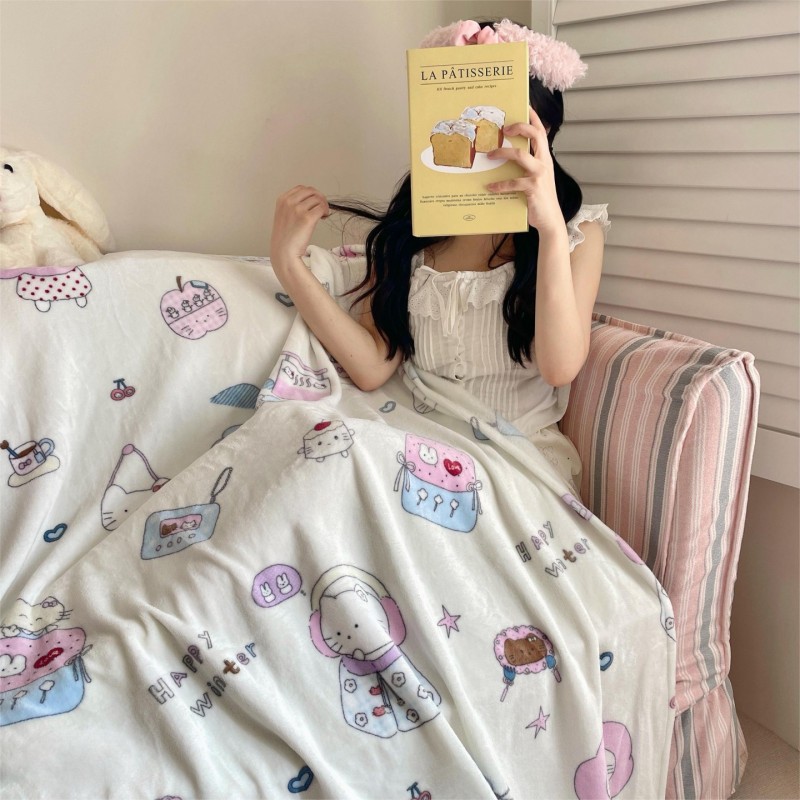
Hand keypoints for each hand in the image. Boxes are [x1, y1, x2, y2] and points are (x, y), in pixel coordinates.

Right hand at [270, 185, 330, 262]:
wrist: (284, 252)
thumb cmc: (284, 238)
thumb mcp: (283, 216)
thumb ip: (292, 206)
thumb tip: (311, 201)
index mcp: (282, 200)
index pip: (301, 188)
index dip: (311, 194)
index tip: (314, 202)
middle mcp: (289, 202)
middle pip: (311, 191)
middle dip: (320, 198)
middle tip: (322, 208)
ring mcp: (298, 209)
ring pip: (318, 199)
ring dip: (324, 205)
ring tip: (323, 215)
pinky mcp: (307, 218)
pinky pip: (322, 208)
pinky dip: (326, 211)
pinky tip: (324, 217)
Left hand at [485, 106, 561, 232]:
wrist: (550, 220)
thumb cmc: (539, 199)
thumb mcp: (536, 178)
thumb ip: (526, 166)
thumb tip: (506, 157)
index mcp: (545, 158)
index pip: (541, 131)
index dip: (534, 117)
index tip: (525, 104)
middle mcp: (544, 162)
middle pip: (535, 135)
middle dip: (520, 126)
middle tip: (504, 127)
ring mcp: (540, 174)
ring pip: (520, 155)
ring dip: (502, 153)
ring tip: (489, 155)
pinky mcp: (533, 188)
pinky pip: (513, 182)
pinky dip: (499, 185)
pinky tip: (489, 187)